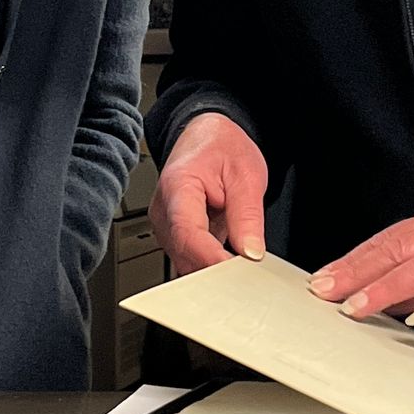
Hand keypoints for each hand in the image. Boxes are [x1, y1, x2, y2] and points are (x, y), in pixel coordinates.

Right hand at [150, 113, 268, 272]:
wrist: (207, 135)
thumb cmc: (221, 147)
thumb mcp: (246, 174)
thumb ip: (247, 215)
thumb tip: (250, 252)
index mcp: (178, 186)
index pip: (188, 233)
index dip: (211, 259)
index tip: (236, 275)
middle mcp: (163, 209)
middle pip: (184, 254)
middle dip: (215, 271)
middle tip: (248, 278)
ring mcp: (166, 225)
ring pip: (185, 262)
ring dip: (212, 271)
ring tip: (242, 271)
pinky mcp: (175, 234)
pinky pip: (189, 258)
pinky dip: (210, 266)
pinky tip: (230, 267)